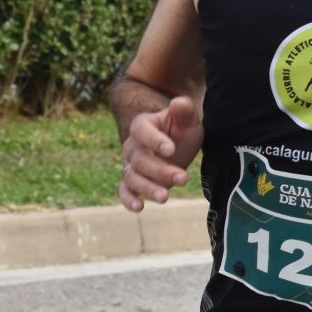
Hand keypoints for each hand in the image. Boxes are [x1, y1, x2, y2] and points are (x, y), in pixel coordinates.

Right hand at [118, 96, 200, 211]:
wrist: (178, 142)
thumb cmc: (181, 128)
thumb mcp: (187, 117)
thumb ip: (183, 110)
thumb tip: (179, 103)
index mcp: (142, 125)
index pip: (141, 130)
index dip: (154, 140)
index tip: (171, 149)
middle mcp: (132, 145)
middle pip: (140, 159)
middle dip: (161, 170)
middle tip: (183, 178)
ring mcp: (130, 165)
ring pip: (132, 177)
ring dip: (147, 188)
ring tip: (165, 197)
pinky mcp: (132, 182)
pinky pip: (124, 190)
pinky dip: (128, 199)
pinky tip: (139, 207)